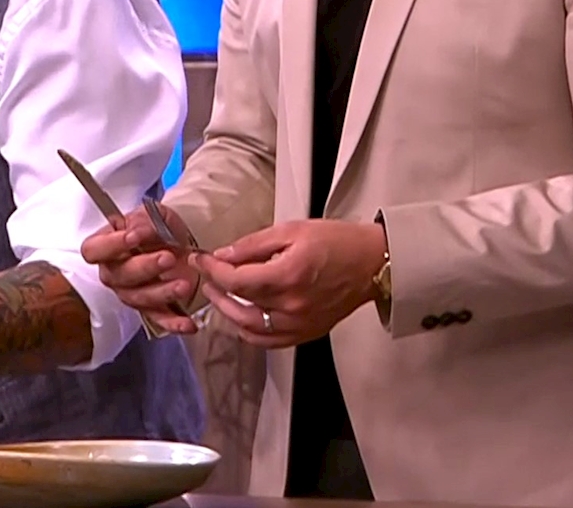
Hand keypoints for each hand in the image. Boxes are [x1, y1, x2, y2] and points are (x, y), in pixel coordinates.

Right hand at [79, 202, 202, 335]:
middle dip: (144, 267)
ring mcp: (131, 293)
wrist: (181, 243)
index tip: (133, 237)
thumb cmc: (160, 228)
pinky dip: (173, 323)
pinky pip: (158, 319)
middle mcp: (114, 273)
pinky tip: (188, 324)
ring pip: (139, 298)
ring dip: (162, 292)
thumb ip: (143, 221)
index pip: (93, 250)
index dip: (111, 245)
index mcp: (106, 246)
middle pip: (118, 276)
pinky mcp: (152, 308)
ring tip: (184, 284)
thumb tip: (137, 231)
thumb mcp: (153, 214)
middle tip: (168, 258)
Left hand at [194, 220, 385, 347]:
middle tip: (207, 276)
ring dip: (228, 312)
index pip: (235, 280)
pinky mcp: (307, 333)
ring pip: (249, 328)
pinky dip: (249, 331)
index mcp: (287, 276)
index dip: (212, 270)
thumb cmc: (335, 240)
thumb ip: (253, 245)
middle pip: (238, 306)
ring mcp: (299, 324)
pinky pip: (268, 341)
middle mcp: (291, 306)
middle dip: (215, 290)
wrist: (372, 264)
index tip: (200, 259)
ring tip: (220, 295)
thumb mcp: (291, 230)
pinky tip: (241, 316)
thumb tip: (222, 255)